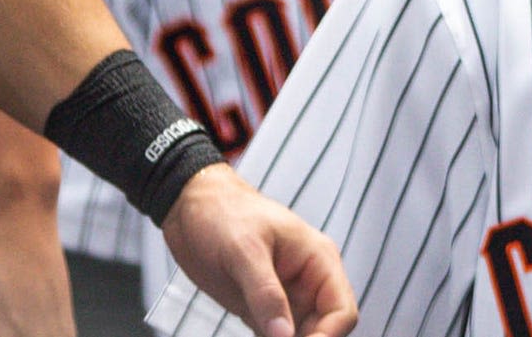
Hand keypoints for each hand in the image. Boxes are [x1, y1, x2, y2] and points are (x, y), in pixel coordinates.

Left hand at [159, 167, 357, 336]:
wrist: (190, 207)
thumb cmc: (223, 214)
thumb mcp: (244, 252)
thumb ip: (265, 294)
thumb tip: (284, 336)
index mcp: (318, 261)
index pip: (341, 311)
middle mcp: (307, 281)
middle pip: (324, 328)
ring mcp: (284, 296)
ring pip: (298, 336)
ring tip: (257, 335)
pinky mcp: (260, 307)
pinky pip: (273, 335)